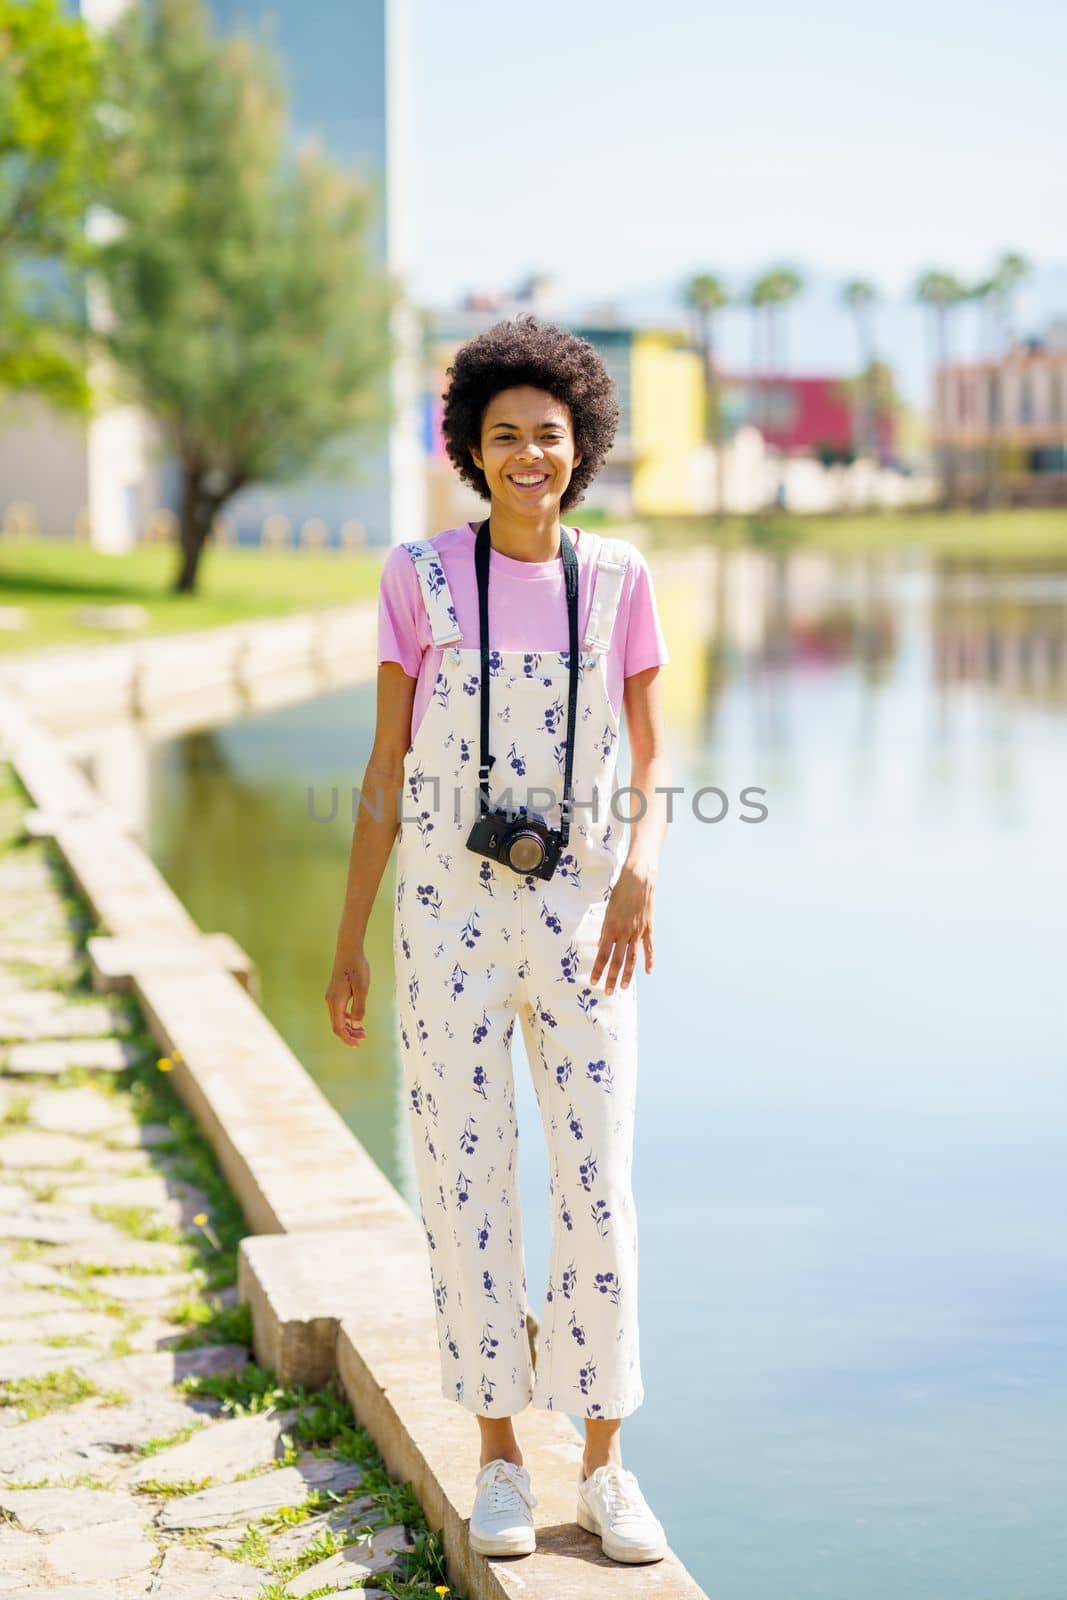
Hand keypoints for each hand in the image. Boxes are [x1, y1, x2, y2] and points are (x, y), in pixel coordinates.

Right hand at [325, 950, 369, 1046]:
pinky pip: (339, 1011)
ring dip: (349, 1026)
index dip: (347, 1038)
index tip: (357, 1044)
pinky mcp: (334, 993)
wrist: (348, 951)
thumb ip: (359, 1007)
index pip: (338, 1027)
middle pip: (337, 1025)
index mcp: (336, 1001)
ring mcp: (331, 997)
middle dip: (349, 1034)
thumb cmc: (357, 968)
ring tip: (363, 1031)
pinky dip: (347, 1018)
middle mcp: (330, 1001)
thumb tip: (356, 1025)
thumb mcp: (362, 988)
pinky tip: (356, 1018)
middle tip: (364, 1037)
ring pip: (338, 1018)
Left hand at [590, 862, 655, 993]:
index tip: (593, 981)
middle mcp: (624, 933)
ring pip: (632, 957)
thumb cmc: (620, 893)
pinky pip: (648, 948)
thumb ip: (605, 929)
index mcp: (611, 928)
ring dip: (628, 974)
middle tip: (608, 992)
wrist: (638, 880)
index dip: (598, 969)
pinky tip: (649, 971)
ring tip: (624, 987)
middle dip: (611, 977)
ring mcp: (637, 932)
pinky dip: (649, 960)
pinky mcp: (648, 928)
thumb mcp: (608, 910)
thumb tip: (601, 945)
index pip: (602, 954)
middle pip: (617, 960)